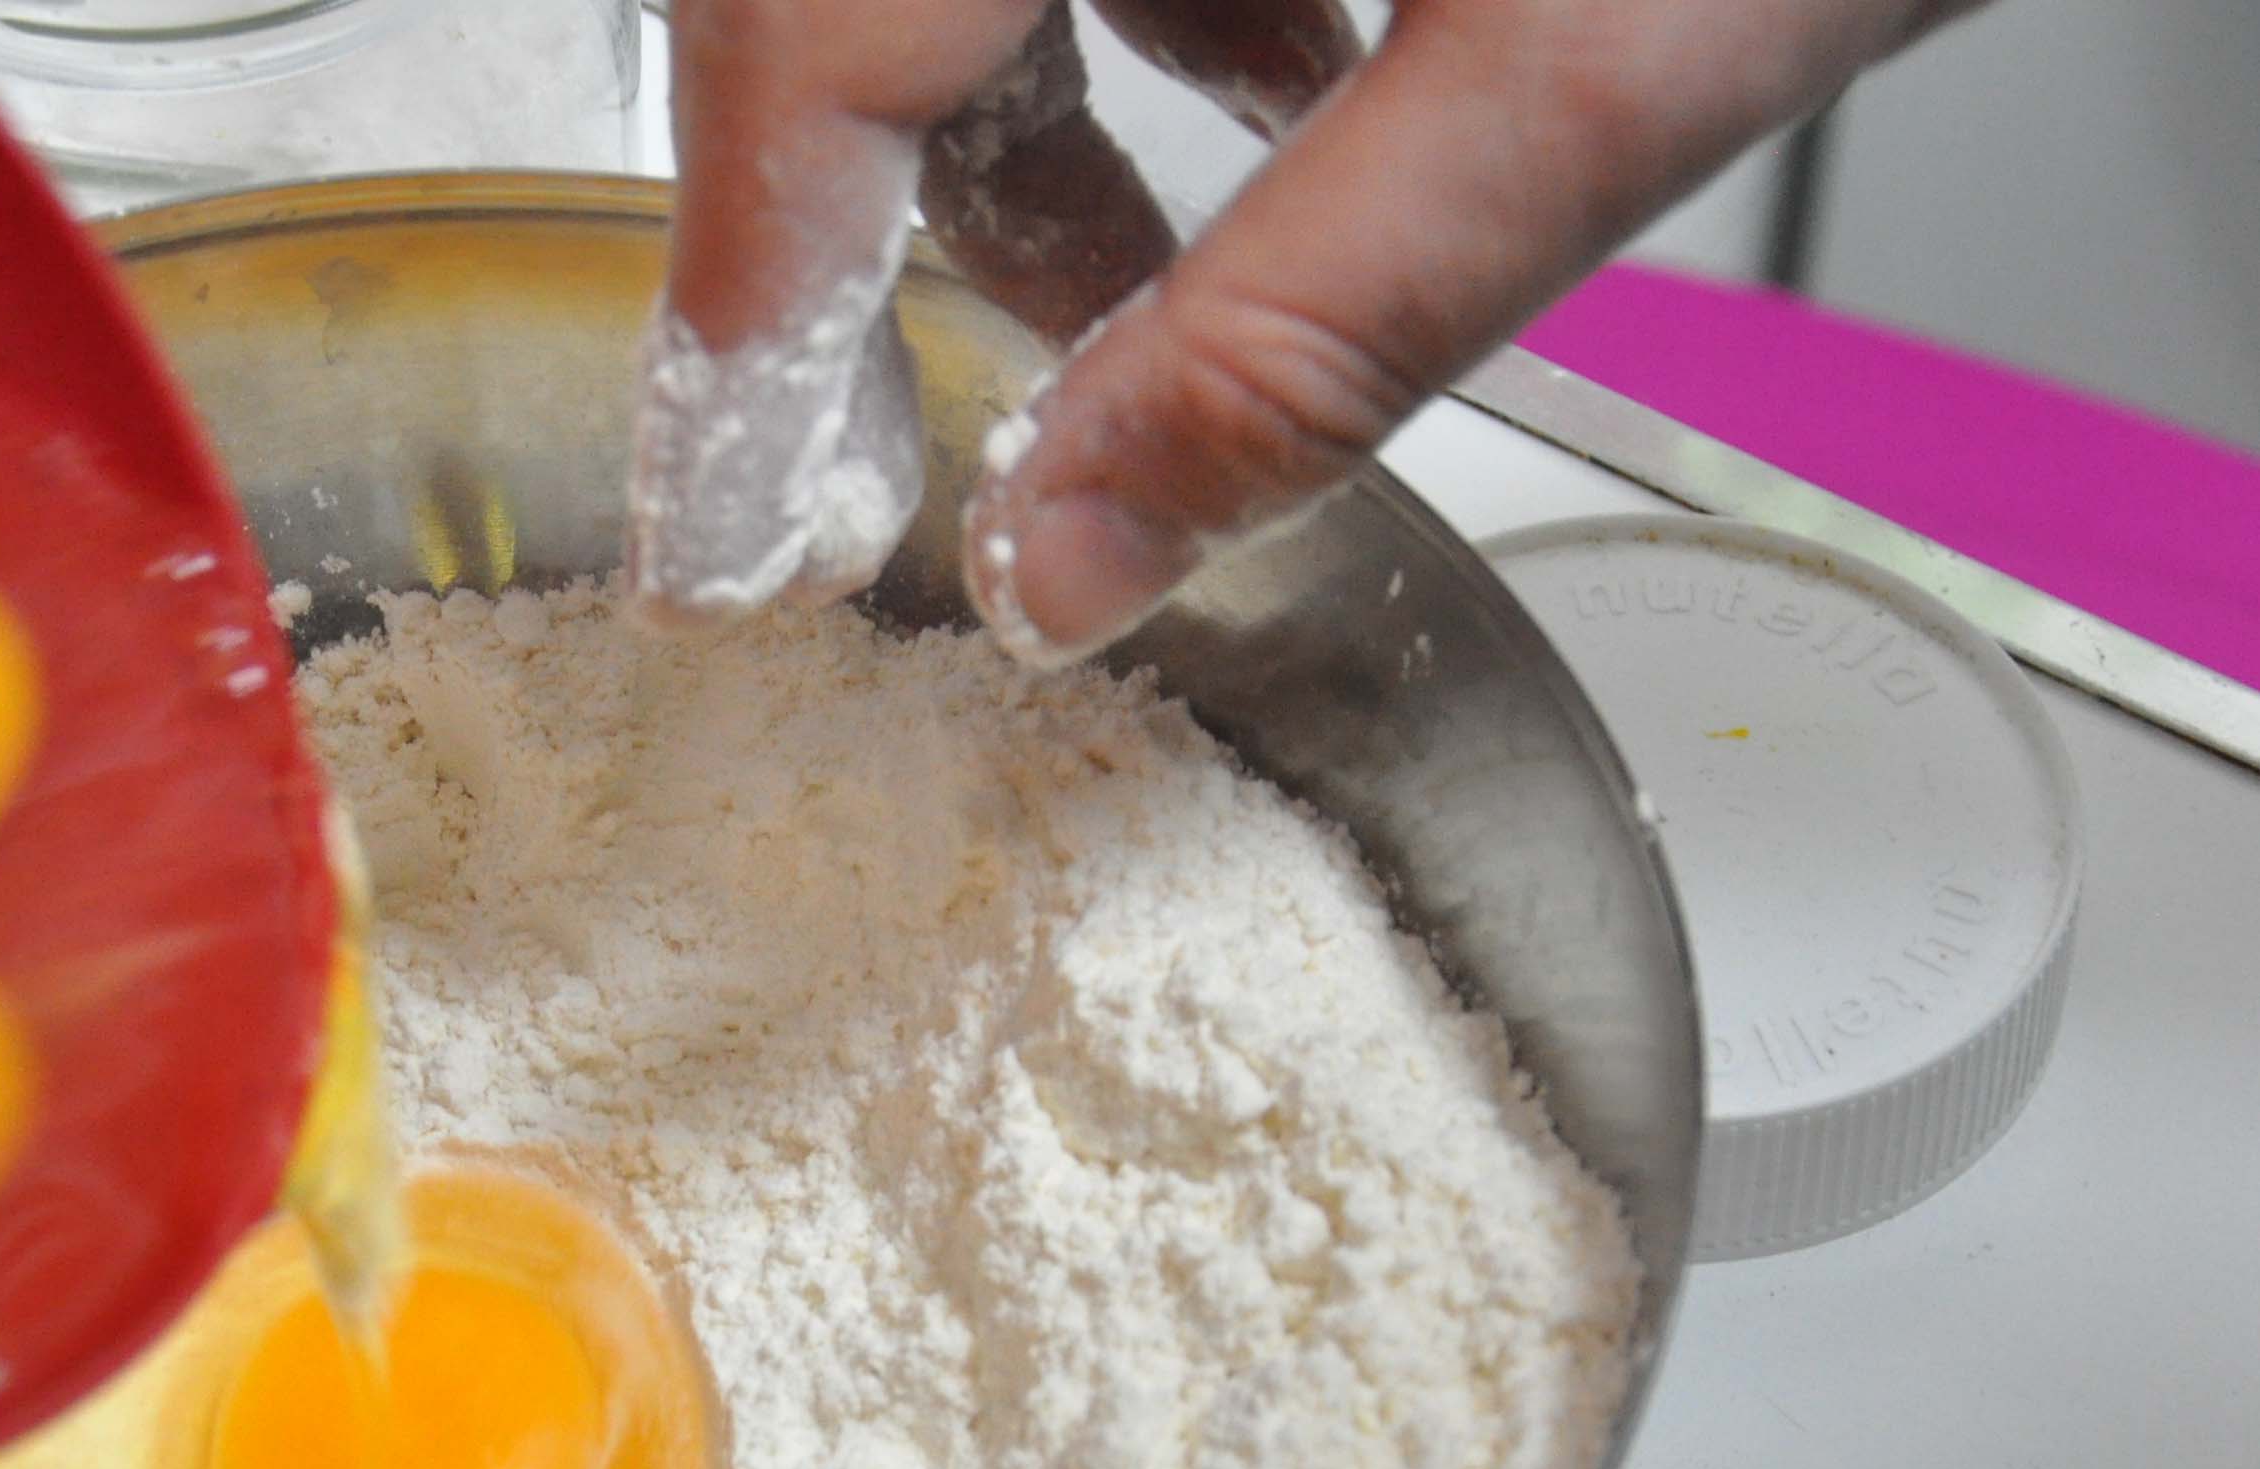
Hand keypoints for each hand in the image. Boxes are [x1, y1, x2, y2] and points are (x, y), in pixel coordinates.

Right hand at [634, 0, 1991, 659]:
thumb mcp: (1612, 47)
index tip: (728, 530)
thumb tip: (1081, 546)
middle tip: (915, 442)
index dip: (750, 309)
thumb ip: (1325, 315)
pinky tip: (1268, 77)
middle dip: (883, 213)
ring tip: (1135, 288)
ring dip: (1023, 103)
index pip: (815, 36)